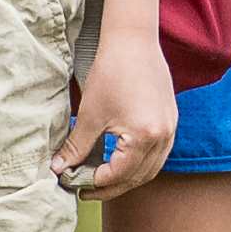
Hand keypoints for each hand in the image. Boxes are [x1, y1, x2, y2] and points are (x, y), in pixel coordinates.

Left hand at [58, 29, 178, 198]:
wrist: (133, 41)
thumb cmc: (111, 72)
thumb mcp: (89, 114)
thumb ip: (76, 147)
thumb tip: (59, 169)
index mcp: (144, 136)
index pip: (119, 174)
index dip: (96, 183)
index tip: (75, 184)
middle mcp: (163, 137)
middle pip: (139, 177)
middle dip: (112, 188)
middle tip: (87, 190)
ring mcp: (171, 129)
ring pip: (151, 168)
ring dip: (128, 178)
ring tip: (103, 179)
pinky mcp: (171, 121)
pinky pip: (158, 154)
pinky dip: (140, 163)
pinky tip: (121, 160)